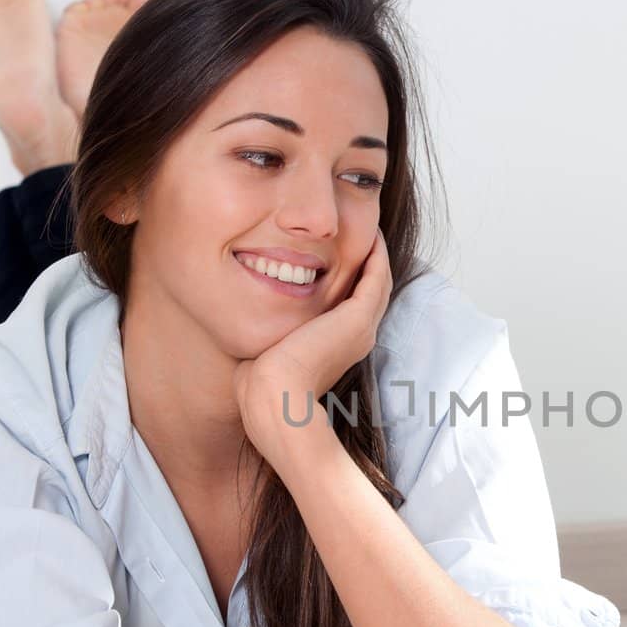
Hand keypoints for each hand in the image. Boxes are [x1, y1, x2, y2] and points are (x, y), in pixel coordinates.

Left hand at [232, 228, 391, 460]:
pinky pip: (376, 275)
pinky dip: (376, 253)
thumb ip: (270, 332)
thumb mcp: (269, 351)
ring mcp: (361, 327)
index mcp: (340, 346)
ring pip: (378, 279)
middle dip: (366, 258)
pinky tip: (369, 232)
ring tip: (367, 225)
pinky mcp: (357, 318)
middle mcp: (358, 336)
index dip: (351, 275)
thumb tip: (248, 318)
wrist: (273, 401)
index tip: (338, 250)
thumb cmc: (262, 386)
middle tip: (359, 228)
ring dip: (375, 251)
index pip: (353, 303)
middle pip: (371, 288)